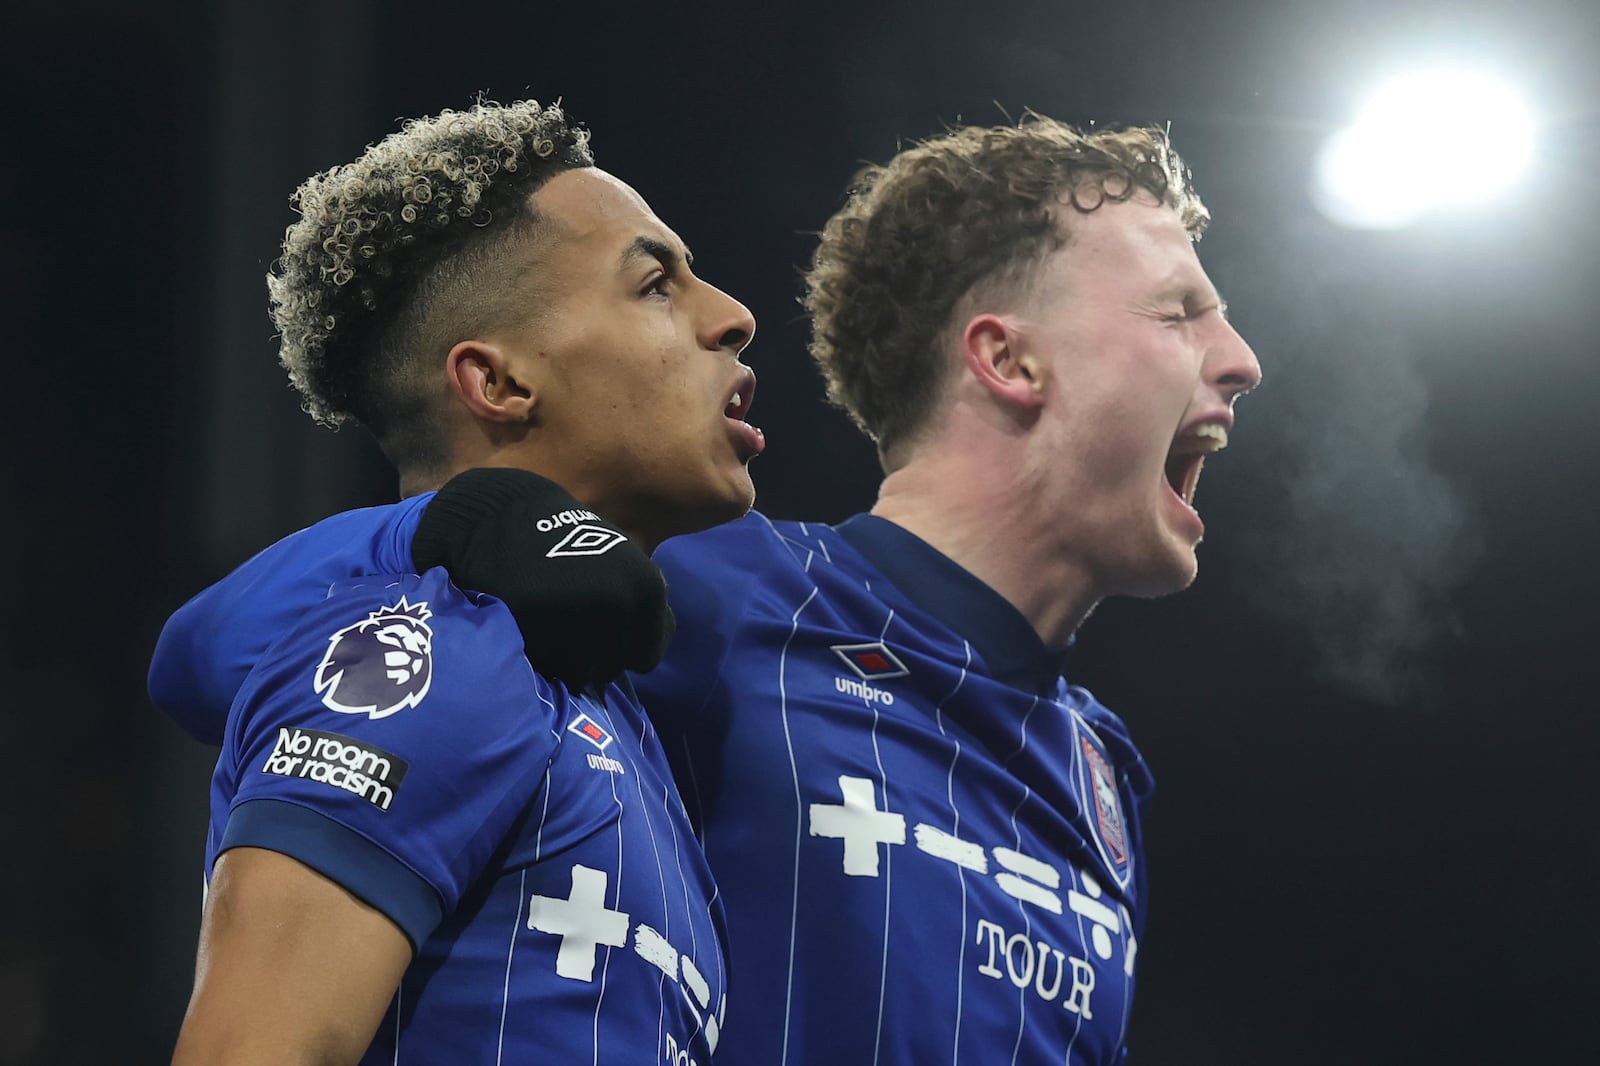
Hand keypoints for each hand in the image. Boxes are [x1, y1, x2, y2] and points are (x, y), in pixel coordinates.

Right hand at [411, 468, 674, 688]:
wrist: (506, 519)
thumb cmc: (568, 544)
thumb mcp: (623, 566)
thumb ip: (639, 608)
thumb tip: (646, 655)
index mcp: (647, 589)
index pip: (649, 656)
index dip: (626, 649)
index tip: (606, 631)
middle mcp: (621, 606)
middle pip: (615, 668)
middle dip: (596, 657)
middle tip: (573, 629)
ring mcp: (579, 620)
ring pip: (584, 675)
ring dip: (569, 662)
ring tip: (554, 631)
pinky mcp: (539, 629)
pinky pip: (551, 670)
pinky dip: (545, 659)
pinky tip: (536, 631)